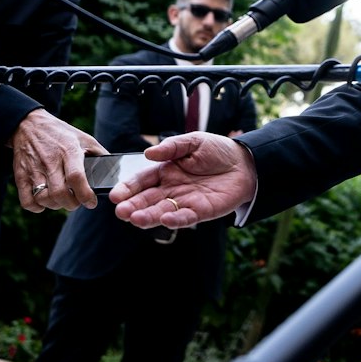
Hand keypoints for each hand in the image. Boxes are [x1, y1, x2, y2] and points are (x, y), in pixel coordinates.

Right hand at [10, 108, 105, 211]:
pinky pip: (27, 201)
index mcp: (69, 151)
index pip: (76, 178)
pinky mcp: (20, 176)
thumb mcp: (84, 138)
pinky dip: (37, 207)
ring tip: (62, 200)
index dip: (85, 195)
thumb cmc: (61, 134)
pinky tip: (45, 201)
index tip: (91, 202)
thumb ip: (100, 154)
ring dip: (56, 205)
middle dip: (72, 204)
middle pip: (60, 193)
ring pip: (44, 199)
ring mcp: (33, 170)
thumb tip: (115, 172)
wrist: (29, 125)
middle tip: (77, 202)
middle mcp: (50, 161)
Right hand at [111, 132, 256, 229]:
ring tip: (134, 219)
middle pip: (148, 200)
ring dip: (148, 216)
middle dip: (133, 206)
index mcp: (166, 171)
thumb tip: (149, 153)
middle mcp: (172, 189)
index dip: (128, 188)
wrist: (245, 162)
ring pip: (162, 212)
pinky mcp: (201, 211)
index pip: (142, 181)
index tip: (115, 195)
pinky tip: (165, 220)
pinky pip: (186, 218)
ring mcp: (185, 202)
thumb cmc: (217, 151)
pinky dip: (176, 220)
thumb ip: (172, 147)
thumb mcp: (194, 141)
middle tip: (120, 211)